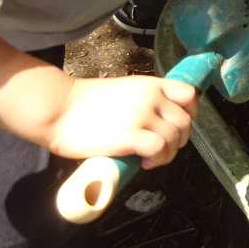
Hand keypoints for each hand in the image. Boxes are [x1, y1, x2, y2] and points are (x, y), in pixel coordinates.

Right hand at [44, 76, 198, 168]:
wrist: (58, 108)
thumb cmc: (84, 103)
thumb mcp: (124, 91)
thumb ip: (144, 101)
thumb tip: (156, 123)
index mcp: (151, 84)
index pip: (190, 95)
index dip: (190, 114)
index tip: (177, 127)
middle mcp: (151, 97)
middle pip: (185, 122)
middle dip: (178, 141)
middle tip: (160, 150)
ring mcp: (142, 115)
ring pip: (175, 138)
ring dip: (167, 154)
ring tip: (149, 159)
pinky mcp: (130, 135)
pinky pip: (160, 148)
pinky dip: (157, 159)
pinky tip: (143, 163)